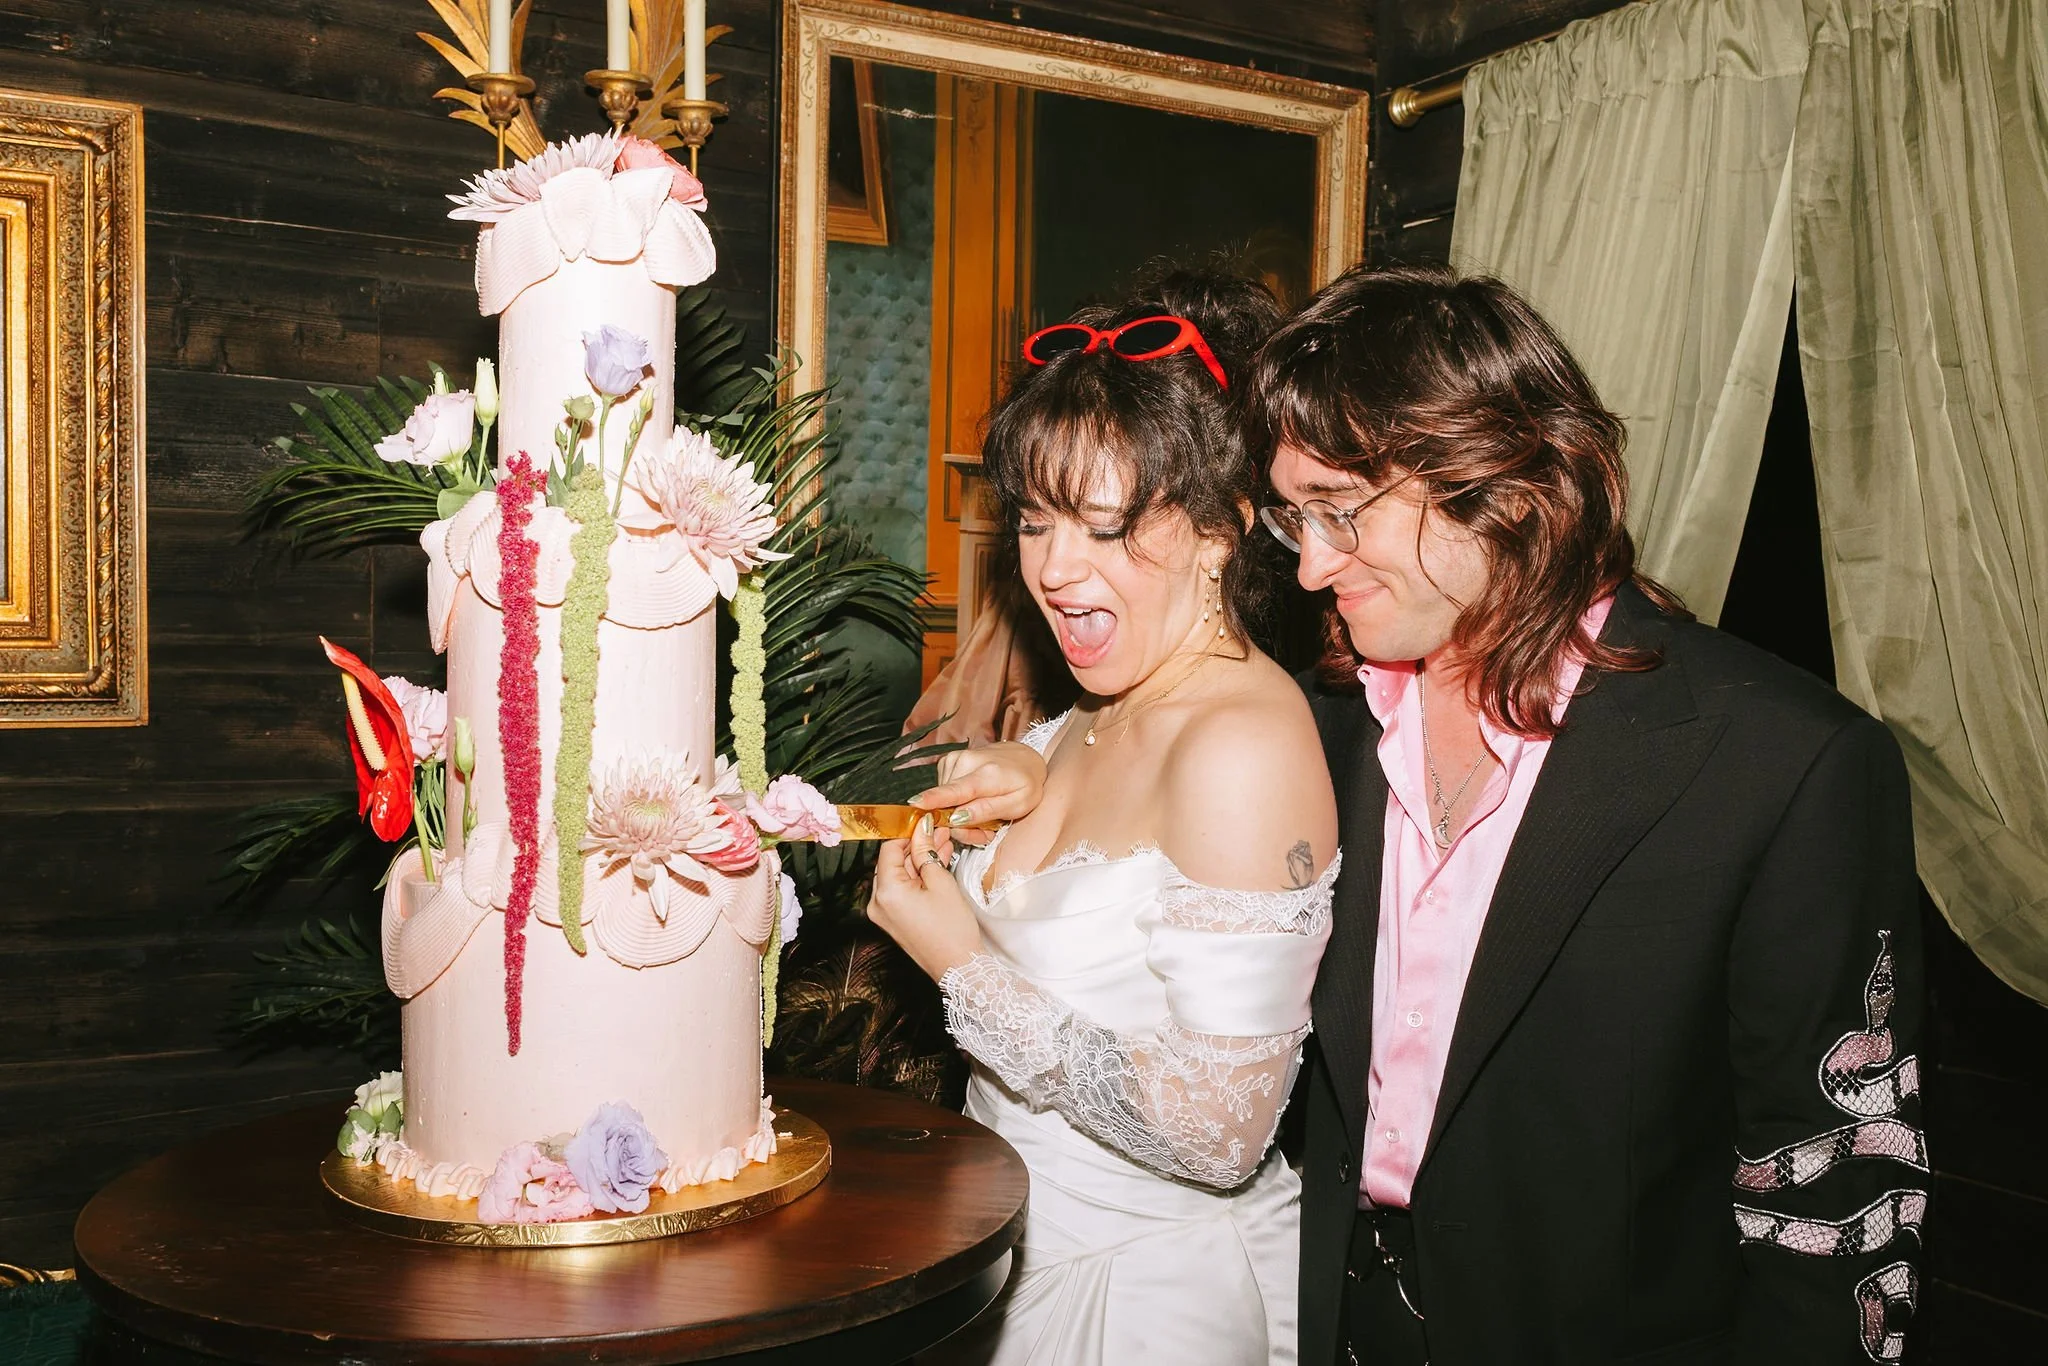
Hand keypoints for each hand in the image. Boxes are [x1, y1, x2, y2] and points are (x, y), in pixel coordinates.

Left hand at [866, 815, 984, 981]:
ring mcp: (884, 913)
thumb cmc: (952, 930)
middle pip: (893, 862)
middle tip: (939, 832)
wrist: (958, 967)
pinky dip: (917, 879)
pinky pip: (902, 891)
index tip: (927, 825)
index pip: (890, 849)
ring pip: (899, 876)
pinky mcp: (893, 920)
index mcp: (886, 892)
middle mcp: (877, 903)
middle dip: (916, 847)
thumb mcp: (941, 882)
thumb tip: (922, 828)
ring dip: (919, 861)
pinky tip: (936, 865)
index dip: (909, 834)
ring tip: (943, 845)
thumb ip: (926, 851)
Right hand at [912, 741, 1046, 847]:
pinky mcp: (949, 761)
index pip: (955, 790)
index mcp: (987, 774)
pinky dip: (956, 802)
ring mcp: (956, 759)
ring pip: (944, 800)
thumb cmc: (1026, 783)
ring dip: (960, 815)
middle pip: (947, 805)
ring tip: (983, 814)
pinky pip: (945, 791)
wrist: (1026, 758)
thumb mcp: (1019, 804)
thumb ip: (987, 811)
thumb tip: (957, 818)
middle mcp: (967, 762)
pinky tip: (972, 801)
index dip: (933, 800)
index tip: (915, 804)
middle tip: (985, 831)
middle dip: (961, 826)